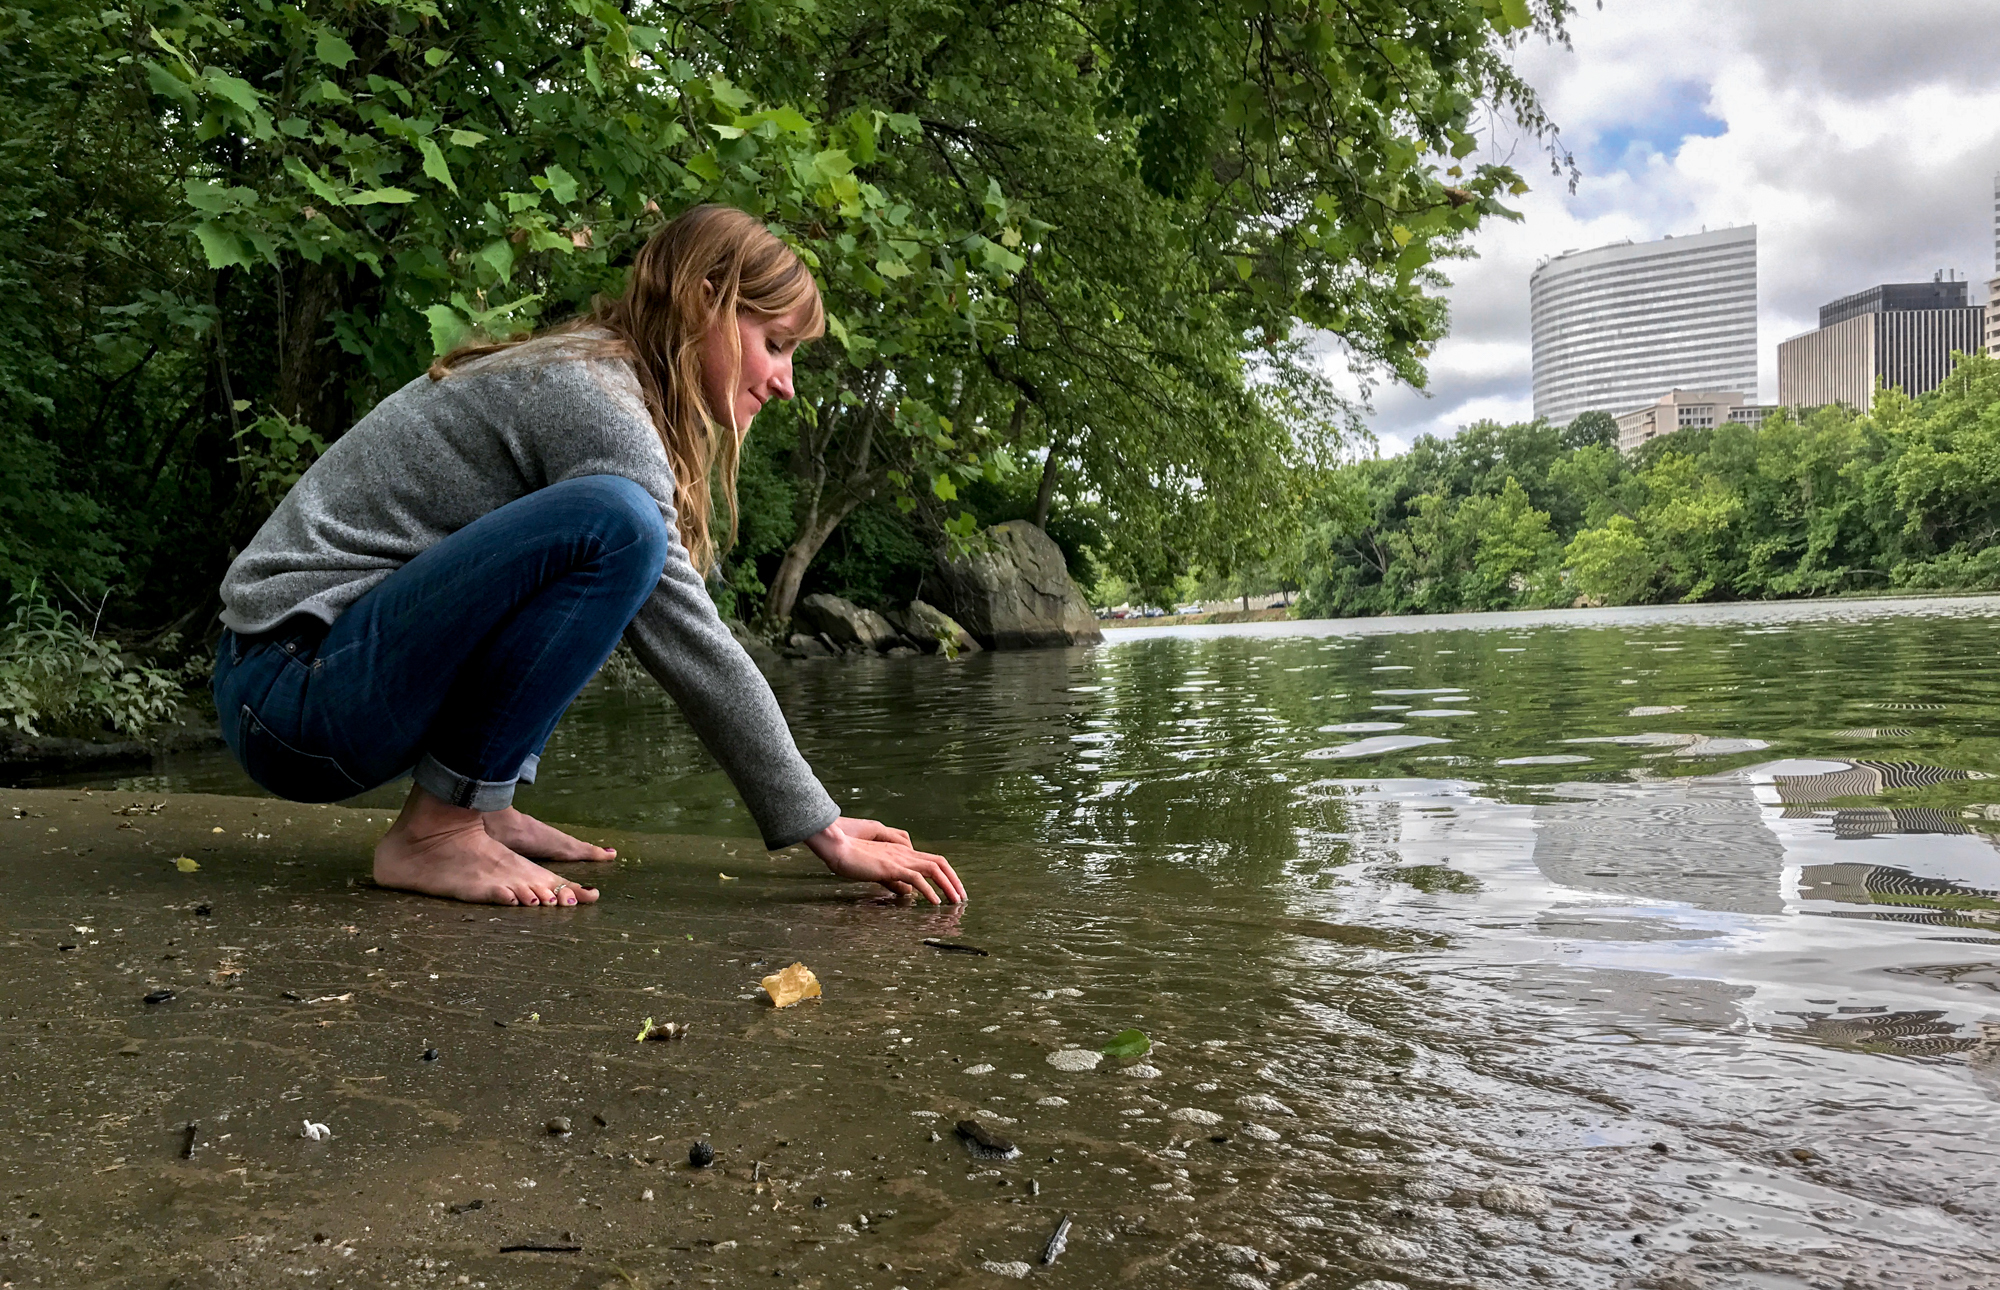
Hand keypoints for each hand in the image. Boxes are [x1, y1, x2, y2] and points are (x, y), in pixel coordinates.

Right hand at [804, 816, 965, 903]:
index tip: (953, 889)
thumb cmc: (852, 859)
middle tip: (962, 898)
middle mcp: (905, 853)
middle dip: (954, 880)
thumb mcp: (878, 872)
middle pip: (940, 862)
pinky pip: (916, 878)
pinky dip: (929, 890)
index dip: (947, 874)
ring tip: (956, 901)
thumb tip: (908, 892)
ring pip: (933, 868)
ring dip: (948, 885)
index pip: (933, 860)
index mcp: (902, 853)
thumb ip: (894, 880)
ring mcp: (899, 858)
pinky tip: (935, 902)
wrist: (837, 848)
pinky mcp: (891, 866)